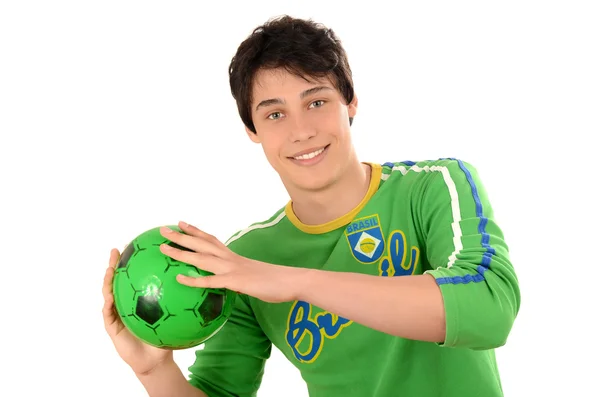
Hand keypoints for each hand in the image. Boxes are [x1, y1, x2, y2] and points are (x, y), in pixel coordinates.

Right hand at [102, 248, 172, 374]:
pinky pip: (108, 312)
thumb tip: (198, 280)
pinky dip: (108, 303)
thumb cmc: (165, 336)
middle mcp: (125, 303)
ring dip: (107, 280)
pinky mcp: (111, 326)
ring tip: (109, 269)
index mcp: (138, 298)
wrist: (155, 359)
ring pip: (108, 292)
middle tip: (117, 249)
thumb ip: (181, 299)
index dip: (134, 260)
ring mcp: (116, 313)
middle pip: (118, 279)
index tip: (137, 243)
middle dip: (115, 264)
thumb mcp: (174, 315)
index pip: (135, 275)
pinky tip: (109, 295)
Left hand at [159, 221, 307, 302]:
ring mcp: (232, 269)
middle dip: (181, 236)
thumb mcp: (252, 275)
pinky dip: (194, 280)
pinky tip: (179, 278)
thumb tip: (230, 281)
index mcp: (233, 256)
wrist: (291, 280)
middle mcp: (230, 258)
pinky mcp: (236, 281)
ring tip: (163, 248)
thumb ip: (238, 275)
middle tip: (163, 229)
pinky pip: (211, 281)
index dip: (195, 232)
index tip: (181, 224)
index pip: (210, 240)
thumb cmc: (274, 281)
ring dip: (181, 252)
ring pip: (201, 259)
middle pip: (201, 244)